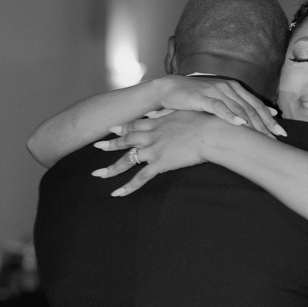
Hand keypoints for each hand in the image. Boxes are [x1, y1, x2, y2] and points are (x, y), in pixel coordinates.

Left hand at [92, 111, 227, 196]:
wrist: (210, 133)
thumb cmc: (203, 121)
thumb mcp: (183, 113)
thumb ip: (168, 115)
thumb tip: (159, 114)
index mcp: (157, 123)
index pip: (134, 125)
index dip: (122, 128)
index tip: (112, 129)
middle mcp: (151, 136)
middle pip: (126, 141)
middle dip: (110, 144)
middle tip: (97, 146)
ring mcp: (153, 150)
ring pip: (127, 161)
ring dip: (111, 168)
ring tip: (98, 174)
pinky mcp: (160, 164)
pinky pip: (140, 178)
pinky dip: (128, 187)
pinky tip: (117, 193)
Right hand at [96, 75, 283, 139]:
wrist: (170, 89)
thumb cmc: (195, 98)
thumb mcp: (218, 101)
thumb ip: (238, 106)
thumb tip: (258, 116)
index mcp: (234, 88)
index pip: (256, 105)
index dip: (270, 118)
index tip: (281, 131)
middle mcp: (228, 88)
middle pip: (251, 108)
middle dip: (266, 123)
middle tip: (278, 136)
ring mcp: (216, 92)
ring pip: (239, 109)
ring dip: (252, 123)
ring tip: (264, 135)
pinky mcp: (204, 97)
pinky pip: (219, 107)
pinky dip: (230, 116)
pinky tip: (239, 124)